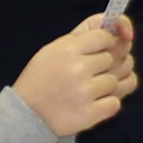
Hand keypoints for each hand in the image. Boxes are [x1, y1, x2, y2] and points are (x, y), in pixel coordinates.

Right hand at [12, 12, 137, 138]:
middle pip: (112, 59)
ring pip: (115, 82)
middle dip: (103, 67)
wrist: (25, 115)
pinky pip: (115, 104)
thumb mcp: (53, 49)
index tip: (101, 50)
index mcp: (67, 48)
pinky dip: (106, 105)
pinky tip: (91, 104)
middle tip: (88, 74)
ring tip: (87, 91)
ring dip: (104, 87)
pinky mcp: (89, 114)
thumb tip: (117, 28)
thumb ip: (83, 37)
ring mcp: (84, 92)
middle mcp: (77, 68)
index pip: (105, 36)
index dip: (107, 43)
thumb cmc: (41, 79)